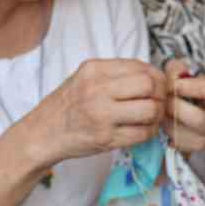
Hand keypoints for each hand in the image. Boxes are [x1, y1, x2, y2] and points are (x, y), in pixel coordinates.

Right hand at [29, 58, 167, 163]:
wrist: (44, 132)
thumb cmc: (68, 105)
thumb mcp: (85, 78)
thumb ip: (115, 74)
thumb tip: (153, 76)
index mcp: (95, 70)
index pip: (141, 67)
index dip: (157, 77)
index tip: (158, 86)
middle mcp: (97, 89)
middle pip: (149, 86)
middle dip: (160, 95)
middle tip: (158, 102)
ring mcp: (102, 115)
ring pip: (150, 110)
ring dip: (156, 115)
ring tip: (150, 117)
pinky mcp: (105, 138)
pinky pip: (142, 134)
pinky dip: (148, 132)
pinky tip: (142, 129)